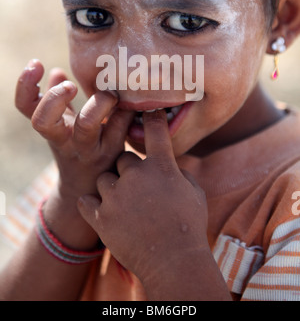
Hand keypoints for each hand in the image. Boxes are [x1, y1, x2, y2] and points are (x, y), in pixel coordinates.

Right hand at [15, 59, 133, 201]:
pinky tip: (134, 103)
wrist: (90, 190)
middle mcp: (65, 139)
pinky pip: (121, 125)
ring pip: (87, 124)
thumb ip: (59, 100)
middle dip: (56, 96)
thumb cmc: (77, 148)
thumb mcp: (64, 125)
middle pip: (44, 121)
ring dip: (99, 101)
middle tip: (71, 86)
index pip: (26, 108)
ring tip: (111, 94)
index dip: (25, 85)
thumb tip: (56, 71)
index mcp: (51, 129)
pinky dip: (128, 109)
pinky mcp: (114, 151)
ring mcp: (89, 148)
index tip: (36, 63)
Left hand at [78, 109, 207, 285]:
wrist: (173, 262)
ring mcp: (116, 195)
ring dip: (111, 188)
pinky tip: (103, 211)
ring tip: (123, 206)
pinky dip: (93, 205)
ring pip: (104, 178)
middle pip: (123, 158)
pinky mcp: (101, 217)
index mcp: (161, 167)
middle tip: (137, 188)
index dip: (152, 118)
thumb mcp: (195, 194)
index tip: (149, 112)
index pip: (154, 130)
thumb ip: (182, 175)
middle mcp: (136, 175)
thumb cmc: (189, 227)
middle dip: (129, 170)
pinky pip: (86, 200)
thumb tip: (175, 167)